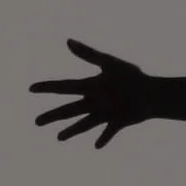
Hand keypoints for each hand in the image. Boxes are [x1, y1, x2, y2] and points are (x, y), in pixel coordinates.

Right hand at [31, 39, 152, 148]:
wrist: (154, 91)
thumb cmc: (132, 76)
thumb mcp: (109, 63)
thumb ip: (88, 54)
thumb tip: (67, 40)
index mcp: (91, 86)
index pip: (64, 87)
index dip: (47, 87)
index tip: (30, 88)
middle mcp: (94, 101)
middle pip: (69, 109)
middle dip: (52, 116)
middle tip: (36, 122)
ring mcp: (105, 113)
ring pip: (83, 123)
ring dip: (72, 130)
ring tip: (58, 137)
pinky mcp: (117, 122)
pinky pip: (108, 132)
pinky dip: (103, 138)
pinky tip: (96, 146)